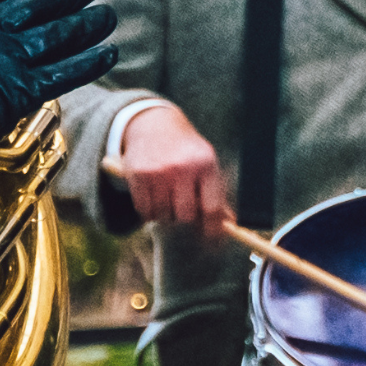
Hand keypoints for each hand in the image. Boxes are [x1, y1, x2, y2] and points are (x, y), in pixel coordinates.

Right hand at [117, 99, 230, 236]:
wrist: (153, 124)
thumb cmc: (185, 150)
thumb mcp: (204, 162)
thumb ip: (214, 193)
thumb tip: (227, 225)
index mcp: (205, 163)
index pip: (212, 208)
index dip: (213, 229)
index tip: (212, 242)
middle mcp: (182, 167)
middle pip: (186, 216)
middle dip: (184, 217)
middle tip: (182, 207)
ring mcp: (158, 171)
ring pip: (164, 215)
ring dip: (165, 213)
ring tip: (166, 196)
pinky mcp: (138, 174)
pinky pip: (144, 210)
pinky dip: (149, 210)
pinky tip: (152, 194)